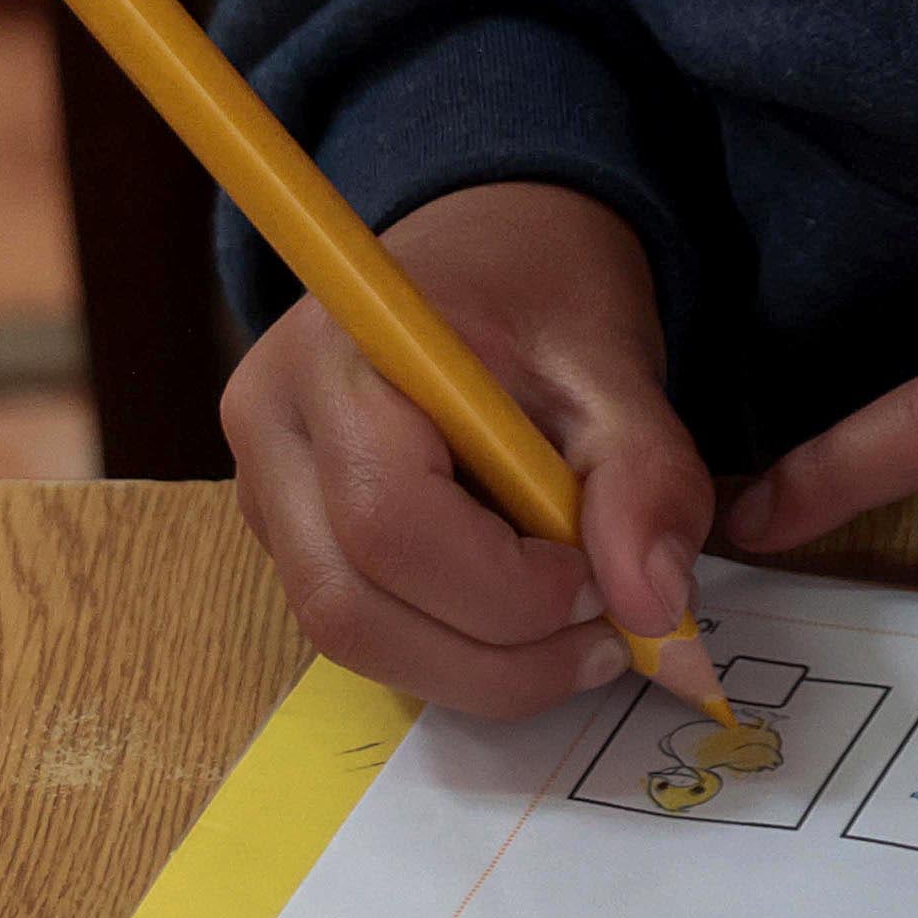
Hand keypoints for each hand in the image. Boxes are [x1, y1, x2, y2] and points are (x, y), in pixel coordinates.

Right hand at [222, 183, 713, 720]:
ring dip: (474, 669)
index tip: (600, 586)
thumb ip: (644, 477)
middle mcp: (272, 426)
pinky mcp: (284, 534)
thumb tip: (653, 607)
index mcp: (341, 354)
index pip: (392, 522)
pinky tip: (519, 617)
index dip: (504, 589)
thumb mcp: (613, 365)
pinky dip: (451, 650)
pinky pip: (360, 628)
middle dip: (493, 660)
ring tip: (571, 637)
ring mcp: (264, 488)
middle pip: (350, 606)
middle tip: (603, 643)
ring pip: (348, 636)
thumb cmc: (538, 292)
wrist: (482, 249)